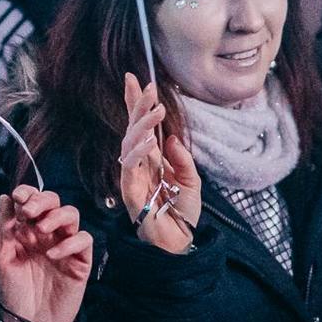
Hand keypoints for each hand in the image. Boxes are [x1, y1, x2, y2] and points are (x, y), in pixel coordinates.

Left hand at [0, 185, 92, 321]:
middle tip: (30, 211)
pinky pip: (84, 240)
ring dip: (57, 216)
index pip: (30, 200)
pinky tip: (54, 254)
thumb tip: (5, 197)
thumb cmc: (11, 294)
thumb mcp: (0, 261)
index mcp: (24, 230)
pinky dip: (71, 242)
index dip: (27, 193)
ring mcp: (64, 245)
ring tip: (42, 229)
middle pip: (53, 201)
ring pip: (71, 214)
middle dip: (42, 200)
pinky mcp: (79, 261)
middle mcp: (45, 233)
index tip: (18, 197)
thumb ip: (3, 229)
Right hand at [117, 73, 201, 252]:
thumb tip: (170, 138)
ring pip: (130, 143)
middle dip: (136, 105)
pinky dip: (138, 151)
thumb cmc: (182, 213)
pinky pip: (130, 167)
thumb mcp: (191, 182)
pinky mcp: (130, 192)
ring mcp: (132, 177)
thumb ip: (182, 160)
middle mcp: (139, 164)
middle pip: (133, 128)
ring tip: (155, 108)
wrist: (179, 243)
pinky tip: (148, 139)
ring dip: (142, 124)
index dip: (136, 103)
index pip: (141, 126)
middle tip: (145, 86)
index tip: (134, 78)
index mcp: (153, 159)